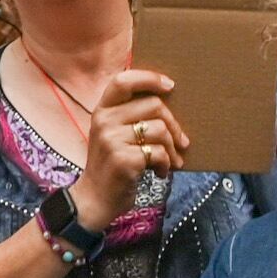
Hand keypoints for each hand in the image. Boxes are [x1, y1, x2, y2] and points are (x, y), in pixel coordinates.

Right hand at [70, 69, 188, 230]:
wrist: (95, 199)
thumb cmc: (111, 165)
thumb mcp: (112, 134)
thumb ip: (129, 116)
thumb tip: (168, 103)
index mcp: (101, 110)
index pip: (123, 81)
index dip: (149, 78)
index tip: (170, 86)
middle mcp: (103, 121)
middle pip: (153, 105)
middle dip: (173, 125)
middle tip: (181, 142)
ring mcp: (112, 140)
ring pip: (160, 129)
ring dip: (172, 148)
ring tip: (171, 161)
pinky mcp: (124, 160)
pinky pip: (159, 152)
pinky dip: (166, 164)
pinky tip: (160, 173)